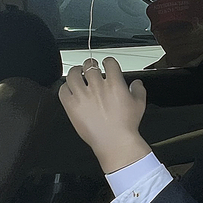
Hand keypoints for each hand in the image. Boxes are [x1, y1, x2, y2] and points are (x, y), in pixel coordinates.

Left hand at [58, 57, 150, 172]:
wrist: (114, 141)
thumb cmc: (126, 125)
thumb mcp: (139, 104)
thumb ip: (138, 90)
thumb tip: (136, 83)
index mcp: (114, 83)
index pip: (109, 62)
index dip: (107, 61)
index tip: (106, 64)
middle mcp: (97, 86)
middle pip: (89, 65)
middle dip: (90, 64)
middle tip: (90, 67)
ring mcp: (83, 95)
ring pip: (73, 74)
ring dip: (75, 71)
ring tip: (76, 73)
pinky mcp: (72, 106)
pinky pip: (63, 90)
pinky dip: (65, 87)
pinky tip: (69, 88)